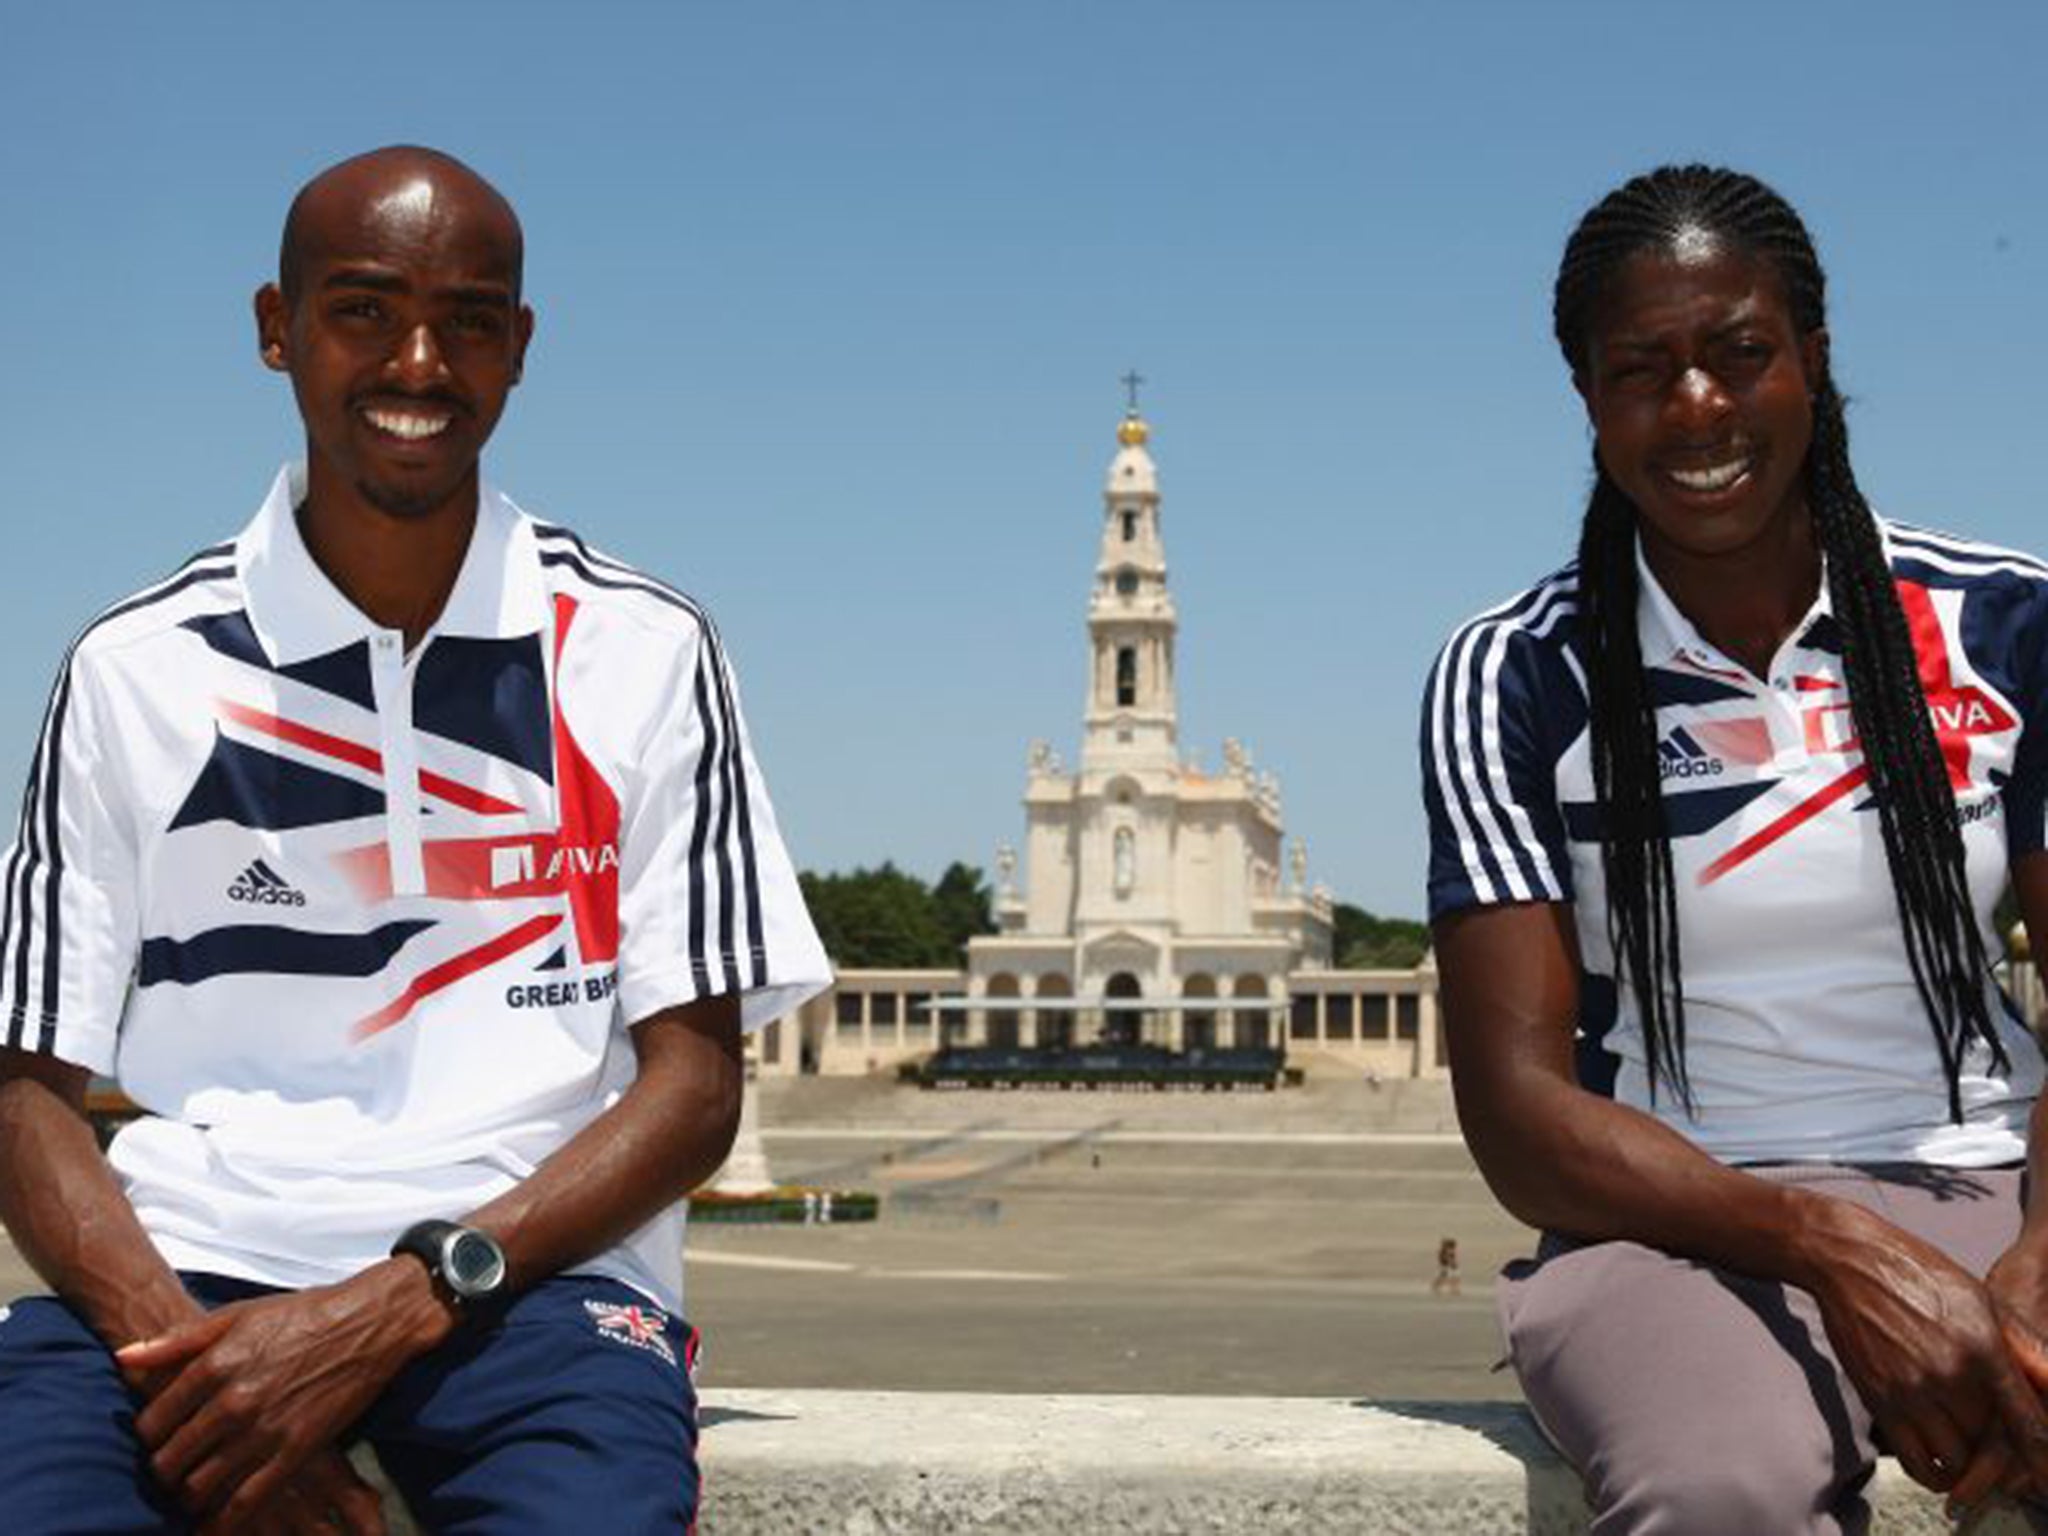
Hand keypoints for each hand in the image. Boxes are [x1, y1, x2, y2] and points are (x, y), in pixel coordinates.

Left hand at [116, 1263, 450, 1524]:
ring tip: (195, 1487)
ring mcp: (265, 1430)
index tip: (159, 1438)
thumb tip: (124, 1357)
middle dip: (164, 1470)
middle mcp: (234, 1401)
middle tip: (173, 1467)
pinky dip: (225, 1518)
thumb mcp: (236, 1314)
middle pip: (170, 1461)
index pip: (153, 1423)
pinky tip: (219, 1517)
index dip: (148, 1437)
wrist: (367, 1323)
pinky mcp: (296, 1450)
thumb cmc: (302, 1313)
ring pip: (201, 1485)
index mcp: (215, 1365)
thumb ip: (177, 1339)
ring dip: (190, 1493)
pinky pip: (246, 1500)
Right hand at [1804, 1204, 2047, 1495]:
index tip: (2043, 1477)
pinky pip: (1916, 1461)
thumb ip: (2024, 1347)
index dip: (2041, 1458)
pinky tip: (1942, 1463)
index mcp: (1983, 1347)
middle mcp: (1948, 1374)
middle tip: (1994, 1438)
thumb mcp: (1982, 1298)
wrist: (1849, 1261)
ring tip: (1969, 1447)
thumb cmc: (1918, 1271)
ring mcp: (1910, 1390)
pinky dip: (1935, 1474)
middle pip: (1993, 1443)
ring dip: (1968, 1461)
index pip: (2027, 1424)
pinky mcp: (1879, 1400)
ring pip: (1958, 1459)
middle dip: (2000, 1448)